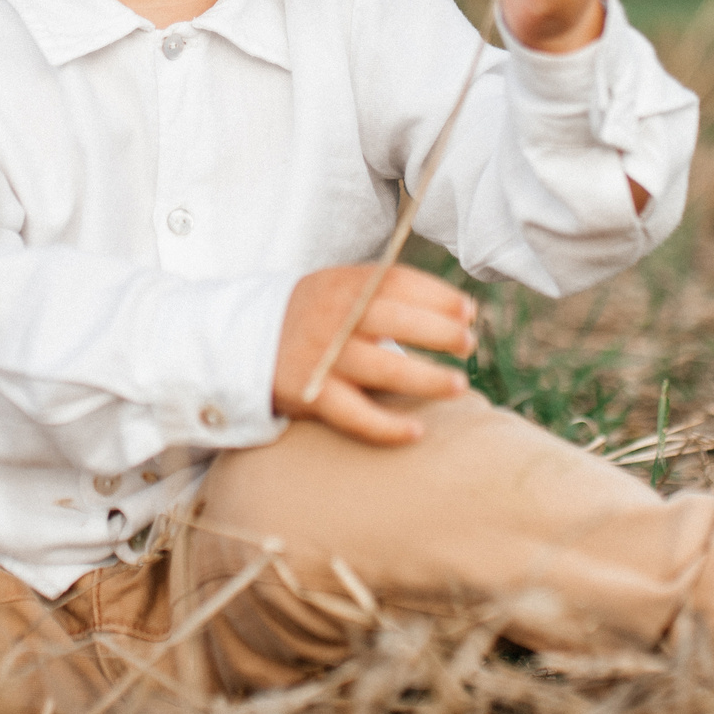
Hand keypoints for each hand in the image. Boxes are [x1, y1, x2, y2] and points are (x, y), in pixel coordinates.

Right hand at [273, 264, 477, 444]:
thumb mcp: (338, 289)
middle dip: (440, 332)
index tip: (468, 310)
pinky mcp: (312, 396)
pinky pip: (355, 415)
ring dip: (428, 378)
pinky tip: (416, 432)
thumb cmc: (312, 317)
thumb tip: (457, 310)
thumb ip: (385, 293)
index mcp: (343, 286)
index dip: (439, 295)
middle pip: (396, 321)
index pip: (398, 281)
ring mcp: (323, 358)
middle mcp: (334, 318)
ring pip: (384, 368)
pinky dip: (387, 426)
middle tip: (467, 345)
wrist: (244, 344)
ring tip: (459, 386)